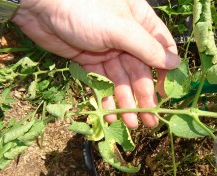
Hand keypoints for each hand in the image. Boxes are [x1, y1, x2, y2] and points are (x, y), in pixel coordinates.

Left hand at [12, 0, 179, 128]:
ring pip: (121, 80)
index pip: (161, 49)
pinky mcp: (90, 61)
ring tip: (130, 123)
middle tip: (149, 120)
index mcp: (140, 23)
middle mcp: (127, 38)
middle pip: (140, 71)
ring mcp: (108, 50)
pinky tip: (109, 114)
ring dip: (125, 102)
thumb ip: (147, 48)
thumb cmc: (85, 9)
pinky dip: (105, 98)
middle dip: (144, 96)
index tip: (166, 94)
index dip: (165, 72)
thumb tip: (175, 64)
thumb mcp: (121, 28)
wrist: (40, 6)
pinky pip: (101, 82)